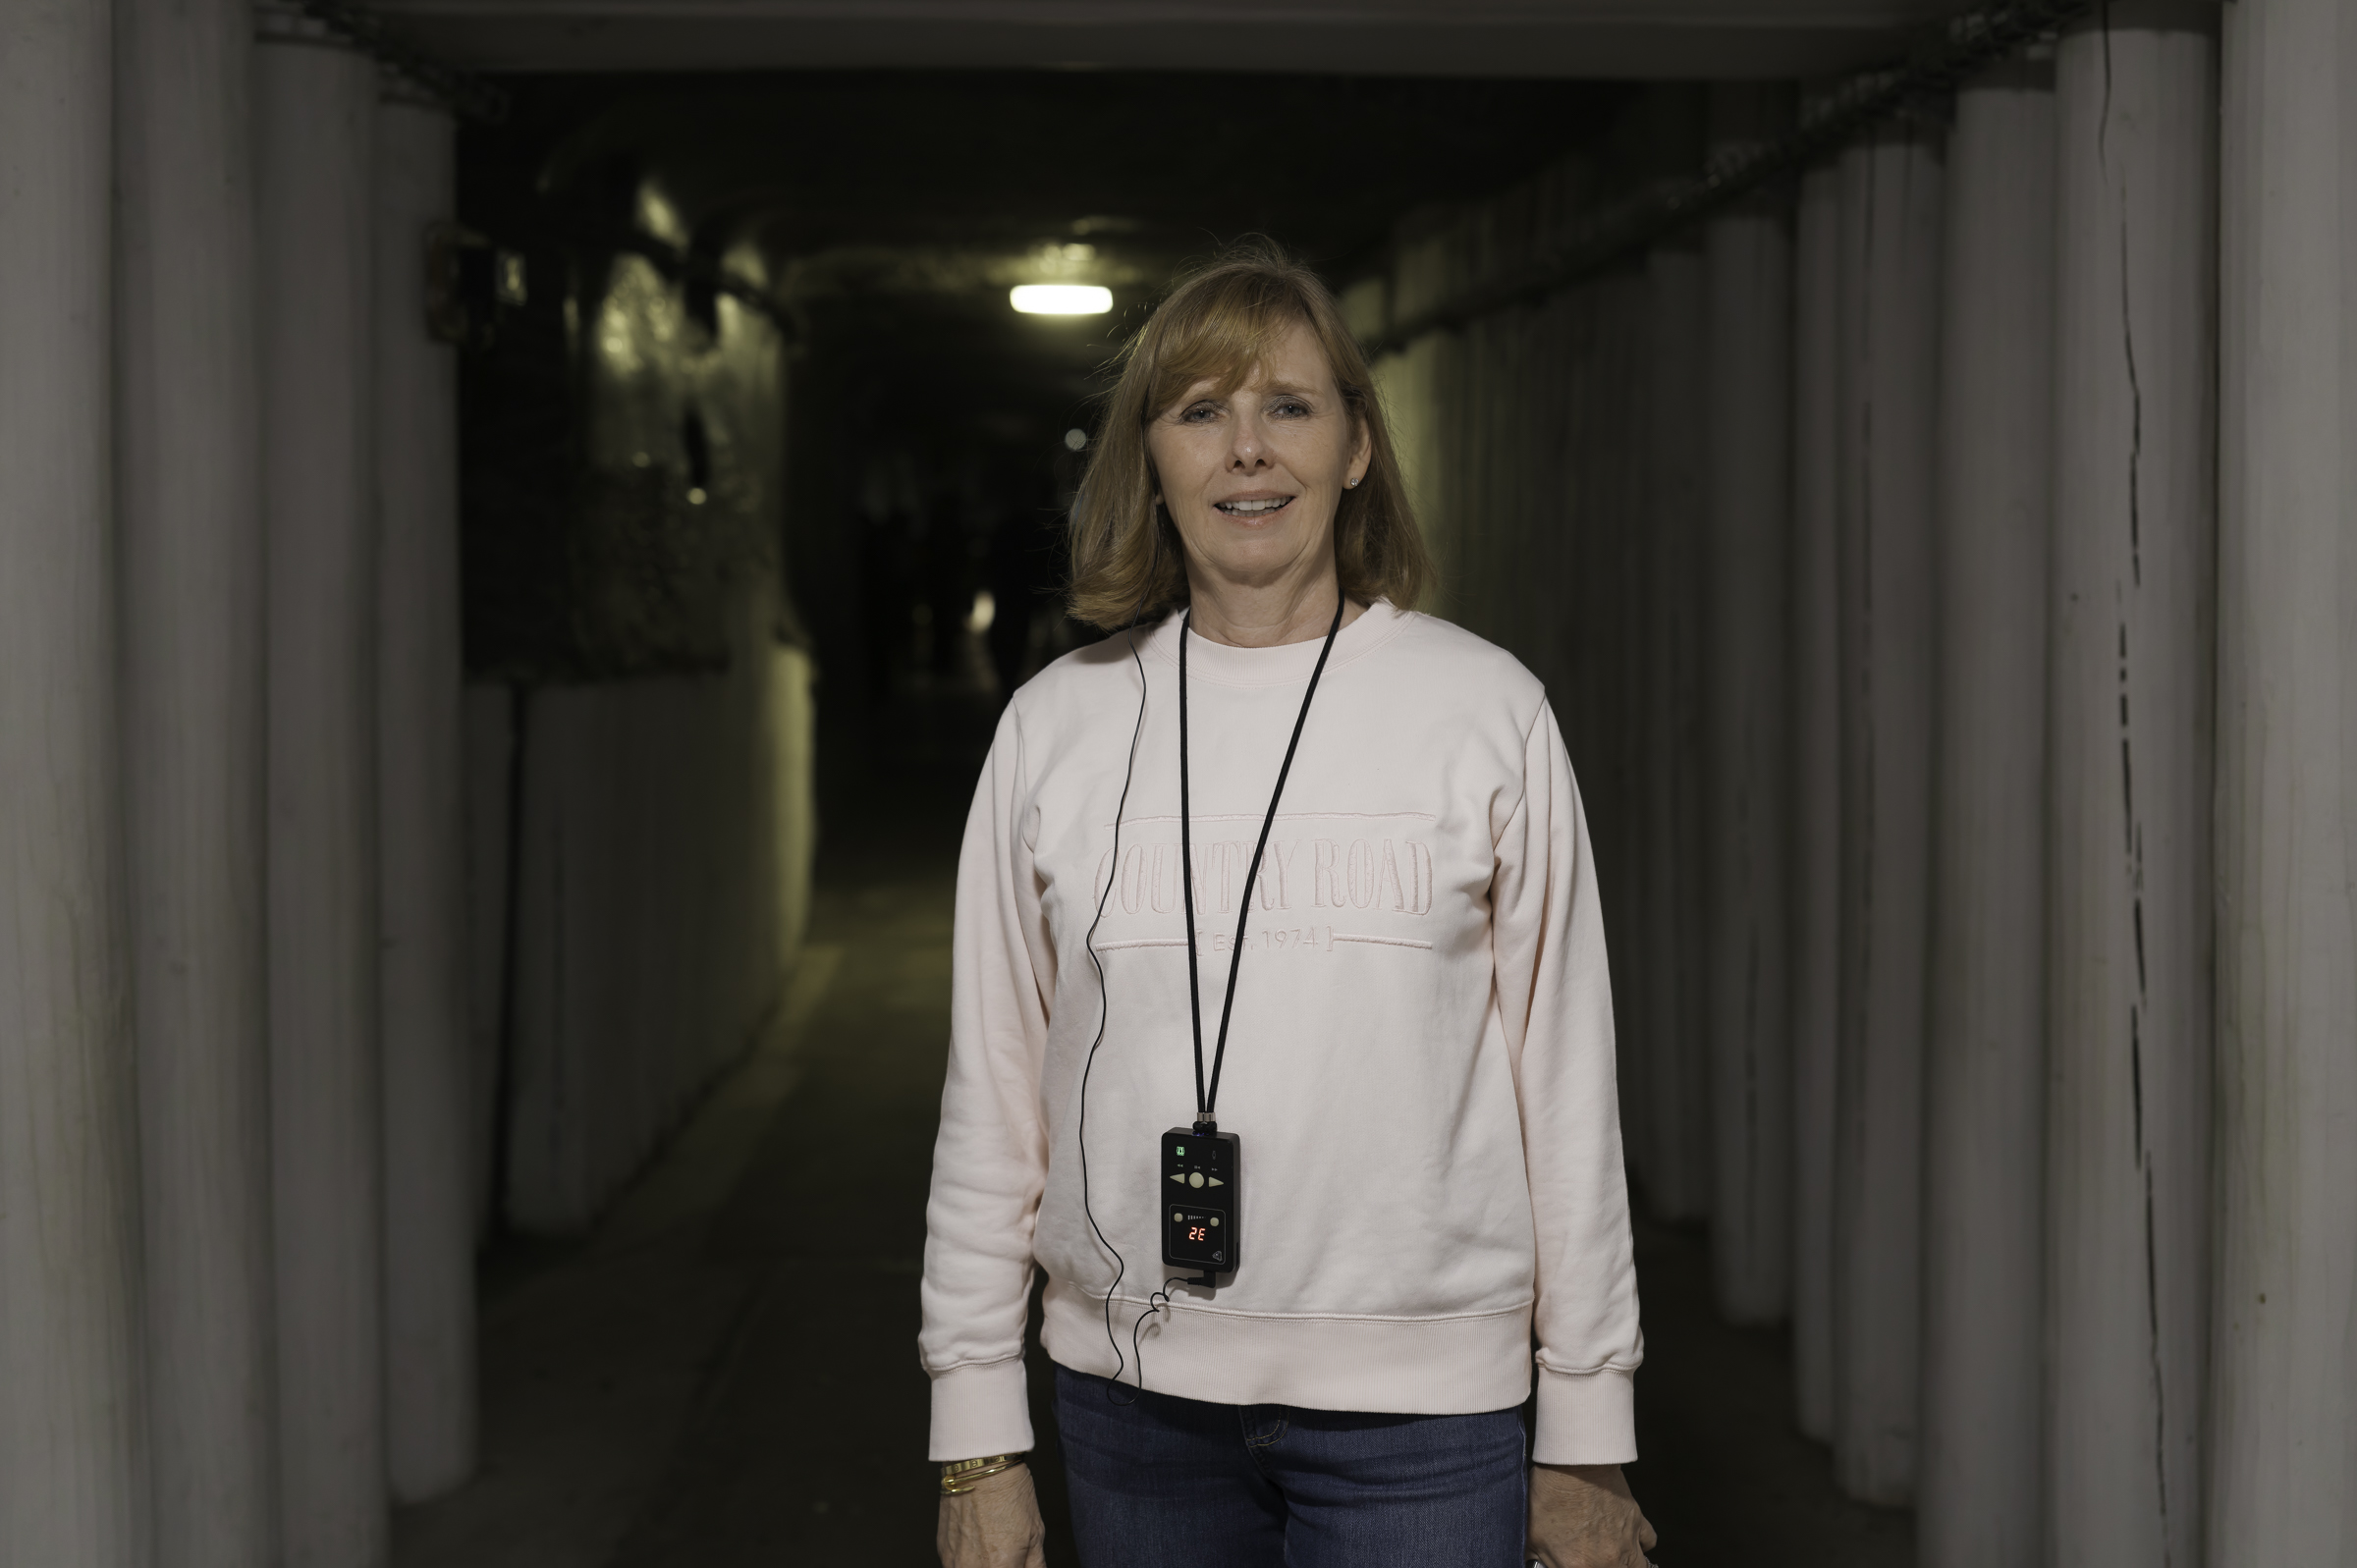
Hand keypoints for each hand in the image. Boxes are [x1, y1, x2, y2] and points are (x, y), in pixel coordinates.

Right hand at [937, 1462, 1046, 1567]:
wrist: (979, 1467)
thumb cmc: (1009, 1495)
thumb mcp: (1035, 1534)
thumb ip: (1035, 1566)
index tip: (1019, 1563)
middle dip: (1001, 1567)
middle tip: (1009, 1554)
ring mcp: (953, 1562)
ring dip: (983, 1565)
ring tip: (993, 1547)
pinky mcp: (942, 1550)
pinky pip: (956, 1565)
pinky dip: (968, 1559)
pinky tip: (978, 1541)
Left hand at [1527, 1463, 1655, 1567]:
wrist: (1575, 1461)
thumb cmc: (1551, 1492)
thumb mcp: (1531, 1532)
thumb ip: (1536, 1558)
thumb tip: (1532, 1564)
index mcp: (1579, 1567)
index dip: (1575, 1567)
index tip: (1575, 1564)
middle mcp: (1608, 1561)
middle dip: (1606, 1566)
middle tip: (1595, 1559)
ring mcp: (1626, 1542)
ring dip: (1629, 1566)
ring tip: (1614, 1560)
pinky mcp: (1636, 1521)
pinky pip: (1648, 1542)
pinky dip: (1641, 1544)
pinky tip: (1628, 1539)